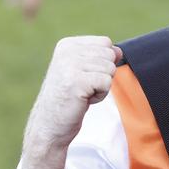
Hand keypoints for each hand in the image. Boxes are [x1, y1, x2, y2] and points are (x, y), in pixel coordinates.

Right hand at [22, 36, 122, 168]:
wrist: (49, 125)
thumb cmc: (69, 98)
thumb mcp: (83, 71)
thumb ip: (100, 57)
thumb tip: (119, 51)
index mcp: (67, 44)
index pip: (105, 43)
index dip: (103, 62)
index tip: (83, 76)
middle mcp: (67, 51)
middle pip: (110, 55)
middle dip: (103, 75)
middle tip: (83, 87)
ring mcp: (70, 65)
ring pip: (110, 69)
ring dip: (101, 86)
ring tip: (82, 94)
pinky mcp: (77, 81)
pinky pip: (107, 83)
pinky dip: (100, 95)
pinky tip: (83, 100)